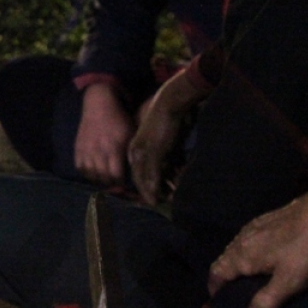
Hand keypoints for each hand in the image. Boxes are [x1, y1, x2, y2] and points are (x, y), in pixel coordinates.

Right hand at [73, 84, 133, 185]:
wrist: (99, 105)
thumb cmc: (120, 120)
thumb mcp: (131, 134)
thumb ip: (132, 153)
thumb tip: (136, 172)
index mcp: (114, 147)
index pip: (116, 175)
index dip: (121, 184)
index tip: (126, 185)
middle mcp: (98, 150)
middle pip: (102, 178)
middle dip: (111, 185)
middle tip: (117, 185)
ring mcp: (86, 149)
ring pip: (90, 175)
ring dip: (98, 181)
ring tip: (105, 180)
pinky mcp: (78, 148)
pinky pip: (80, 168)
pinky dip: (87, 174)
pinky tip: (94, 172)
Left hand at [127, 70, 205, 204]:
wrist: (169, 103)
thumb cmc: (168, 120)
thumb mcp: (164, 140)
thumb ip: (167, 156)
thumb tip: (173, 169)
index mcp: (135, 147)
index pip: (135, 172)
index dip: (141, 185)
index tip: (147, 197)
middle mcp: (135, 151)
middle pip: (137, 177)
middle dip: (145, 191)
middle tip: (152, 203)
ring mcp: (142, 152)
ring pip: (143, 178)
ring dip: (150, 192)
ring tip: (156, 203)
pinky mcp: (152, 151)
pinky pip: (151, 174)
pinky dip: (153, 187)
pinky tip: (155, 198)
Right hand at [208, 168, 307, 307]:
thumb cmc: (305, 250)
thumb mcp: (288, 282)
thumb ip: (266, 302)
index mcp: (242, 255)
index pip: (217, 271)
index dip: (214, 286)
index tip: (216, 299)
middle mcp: (242, 239)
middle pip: (224, 257)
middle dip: (223, 274)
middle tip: (232, 291)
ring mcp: (254, 226)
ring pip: (235, 245)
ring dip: (235, 261)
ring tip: (246, 275)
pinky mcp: (268, 218)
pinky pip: (248, 237)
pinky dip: (247, 249)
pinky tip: (262, 253)